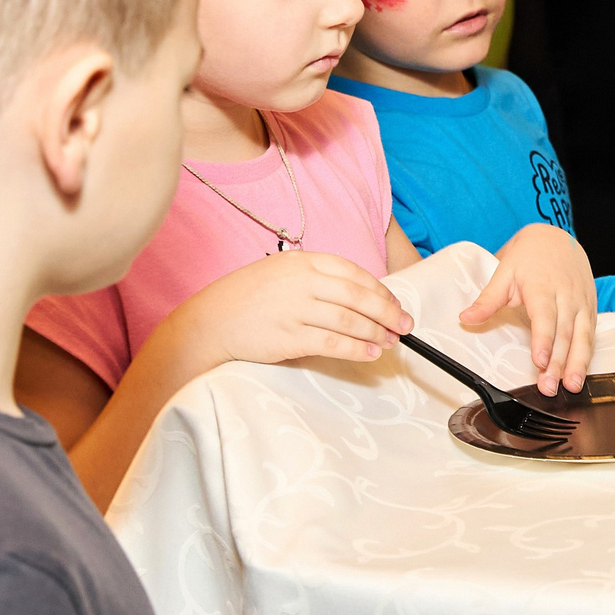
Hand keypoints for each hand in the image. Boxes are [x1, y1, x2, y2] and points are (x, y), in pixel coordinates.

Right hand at [168, 250, 412, 370]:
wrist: (208, 321)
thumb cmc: (248, 298)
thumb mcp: (283, 274)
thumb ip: (318, 280)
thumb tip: (360, 298)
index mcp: (304, 262)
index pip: (355, 274)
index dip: (381, 291)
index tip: (395, 305)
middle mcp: (303, 282)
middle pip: (359, 296)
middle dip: (388, 312)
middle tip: (405, 325)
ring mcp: (295, 309)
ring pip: (350, 320)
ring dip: (376, 332)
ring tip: (391, 342)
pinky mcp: (288, 337)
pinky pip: (332, 342)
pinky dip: (356, 348)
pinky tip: (370, 353)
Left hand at [459, 223, 596, 395]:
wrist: (557, 238)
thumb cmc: (529, 257)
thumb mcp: (504, 273)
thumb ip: (487, 300)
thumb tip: (465, 318)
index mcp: (543, 286)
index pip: (545, 316)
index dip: (543, 339)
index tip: (539, 360)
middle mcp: (566, 295)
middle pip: (564, 332)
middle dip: (559, 362)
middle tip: (550, 387)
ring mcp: (581, 302)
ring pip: (583, 335)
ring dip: (578, 362)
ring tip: (572, 385)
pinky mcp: (590, 308)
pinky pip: (591, 334)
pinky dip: (587, 355)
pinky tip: (581, 373)